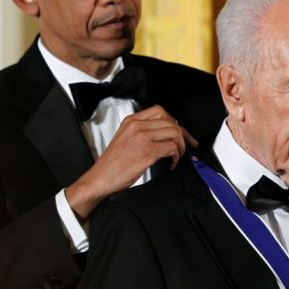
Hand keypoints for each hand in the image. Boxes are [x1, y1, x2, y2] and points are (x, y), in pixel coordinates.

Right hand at [65, 105, 197, 218]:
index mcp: (131, 121)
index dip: (174, 122)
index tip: (181, 132)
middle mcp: (137, 126)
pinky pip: (172, 148)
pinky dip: (176, 157)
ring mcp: (142, 138)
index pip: (160, 111)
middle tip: (187, 146)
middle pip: (171, 122)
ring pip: (175, 133)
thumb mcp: (124, 138)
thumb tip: (164, 133)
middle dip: (184, 135)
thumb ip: (141, 131)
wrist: (100, 178)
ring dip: (181, 147)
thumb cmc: (112, 163)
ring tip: (177, 157)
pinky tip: (171, 164)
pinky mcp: (147, 152)